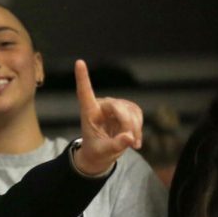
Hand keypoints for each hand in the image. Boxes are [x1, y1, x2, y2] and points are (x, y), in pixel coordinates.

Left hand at [72, 59, 142, 175]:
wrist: (102, 154)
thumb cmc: (96, 151)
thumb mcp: (102, 152)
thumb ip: (115, 145)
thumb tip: (128, 137)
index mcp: (88, 112)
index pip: (84, 92)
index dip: (82, 77)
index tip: (79, 62)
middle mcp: (102, 105)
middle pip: (118, 107)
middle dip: (127, 124)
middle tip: (129, 142)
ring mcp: (116, 106)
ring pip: (131, 111)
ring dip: (134, 128)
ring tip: (130, 143)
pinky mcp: (127, 109)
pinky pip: (138, 114)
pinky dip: (139, 128)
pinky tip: (134, 141)